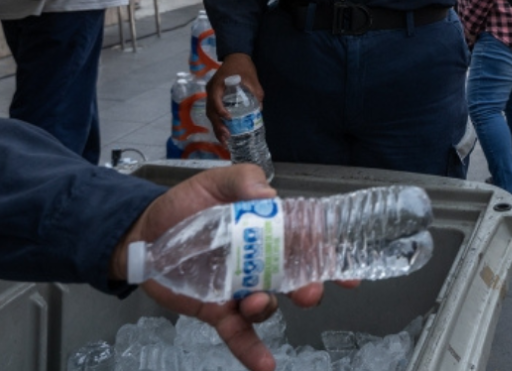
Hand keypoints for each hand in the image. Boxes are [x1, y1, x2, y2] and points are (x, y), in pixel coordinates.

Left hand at [110, 165, 328, 370]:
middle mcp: (262, 262)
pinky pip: (239, 334)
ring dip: (270, 307)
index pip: (307, 242)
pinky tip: (266, 366)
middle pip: (295, 279)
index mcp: (268, 229)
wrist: (143, 233)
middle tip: (310, 291)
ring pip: (268, 305)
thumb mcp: (215, 181)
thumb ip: (243, 181)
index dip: (328, 256)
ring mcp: (241, 289)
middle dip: (309, 287)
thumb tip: (267, 196)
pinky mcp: (218, 310)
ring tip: (257, 302)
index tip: (346, 271)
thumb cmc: (184, 205)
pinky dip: (253, 351)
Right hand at [207, 54, 263, 143]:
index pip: (215, 100)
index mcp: (217, 85)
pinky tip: (224, 132)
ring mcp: (211, 94)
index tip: (229, 118)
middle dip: (218, 125)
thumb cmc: (243, 66)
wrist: (236, 56)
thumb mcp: (252, 78)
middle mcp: (211, 91)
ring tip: (225, 140)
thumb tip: (259, 109)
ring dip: (217, 127)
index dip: (220, 110)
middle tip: (226, 137)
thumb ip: (256, 92)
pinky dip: (218, 122)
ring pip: (211, 114)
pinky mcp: (214, 98)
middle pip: (211, 111)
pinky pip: (214, 112)